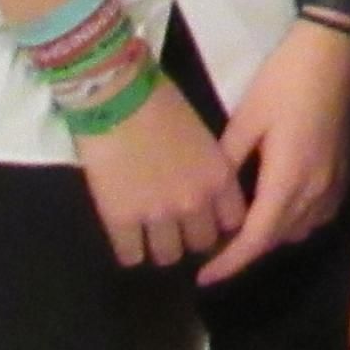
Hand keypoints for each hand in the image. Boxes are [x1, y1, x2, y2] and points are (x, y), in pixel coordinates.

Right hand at [73, 82, 246, 269]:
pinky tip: (125, 237)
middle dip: (190, 235)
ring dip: (160, 246)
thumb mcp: (200, 135)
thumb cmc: (160, 100)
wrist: (116, 93)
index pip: (233, 222)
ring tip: (149, 234)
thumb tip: (201, 185)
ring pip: (168, 255)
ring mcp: (158, 214)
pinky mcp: (121, 219)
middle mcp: (195, 202)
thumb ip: (207, 166)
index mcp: (218, 177)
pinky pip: (130, 255)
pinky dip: (129, 250)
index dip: (219, 222)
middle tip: (176, 226)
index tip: (209, 219)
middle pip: (202, 243)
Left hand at [196, 17, 349, 284]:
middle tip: (213, 247)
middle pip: (277, 239)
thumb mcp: (247, 116)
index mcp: (287, 179)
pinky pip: (316, 215)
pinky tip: (277, 205)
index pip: (256, 239)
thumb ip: (228, 160)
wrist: (338, 50)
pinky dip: (293, 221)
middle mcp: (314, 190)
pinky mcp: (344, 173)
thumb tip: (209, 194)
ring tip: (242, 227)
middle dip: (245, 250)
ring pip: (298, 230)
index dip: (229, 262)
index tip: (204, 277)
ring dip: (270, 236)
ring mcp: (334, 183)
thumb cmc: (288, 79)